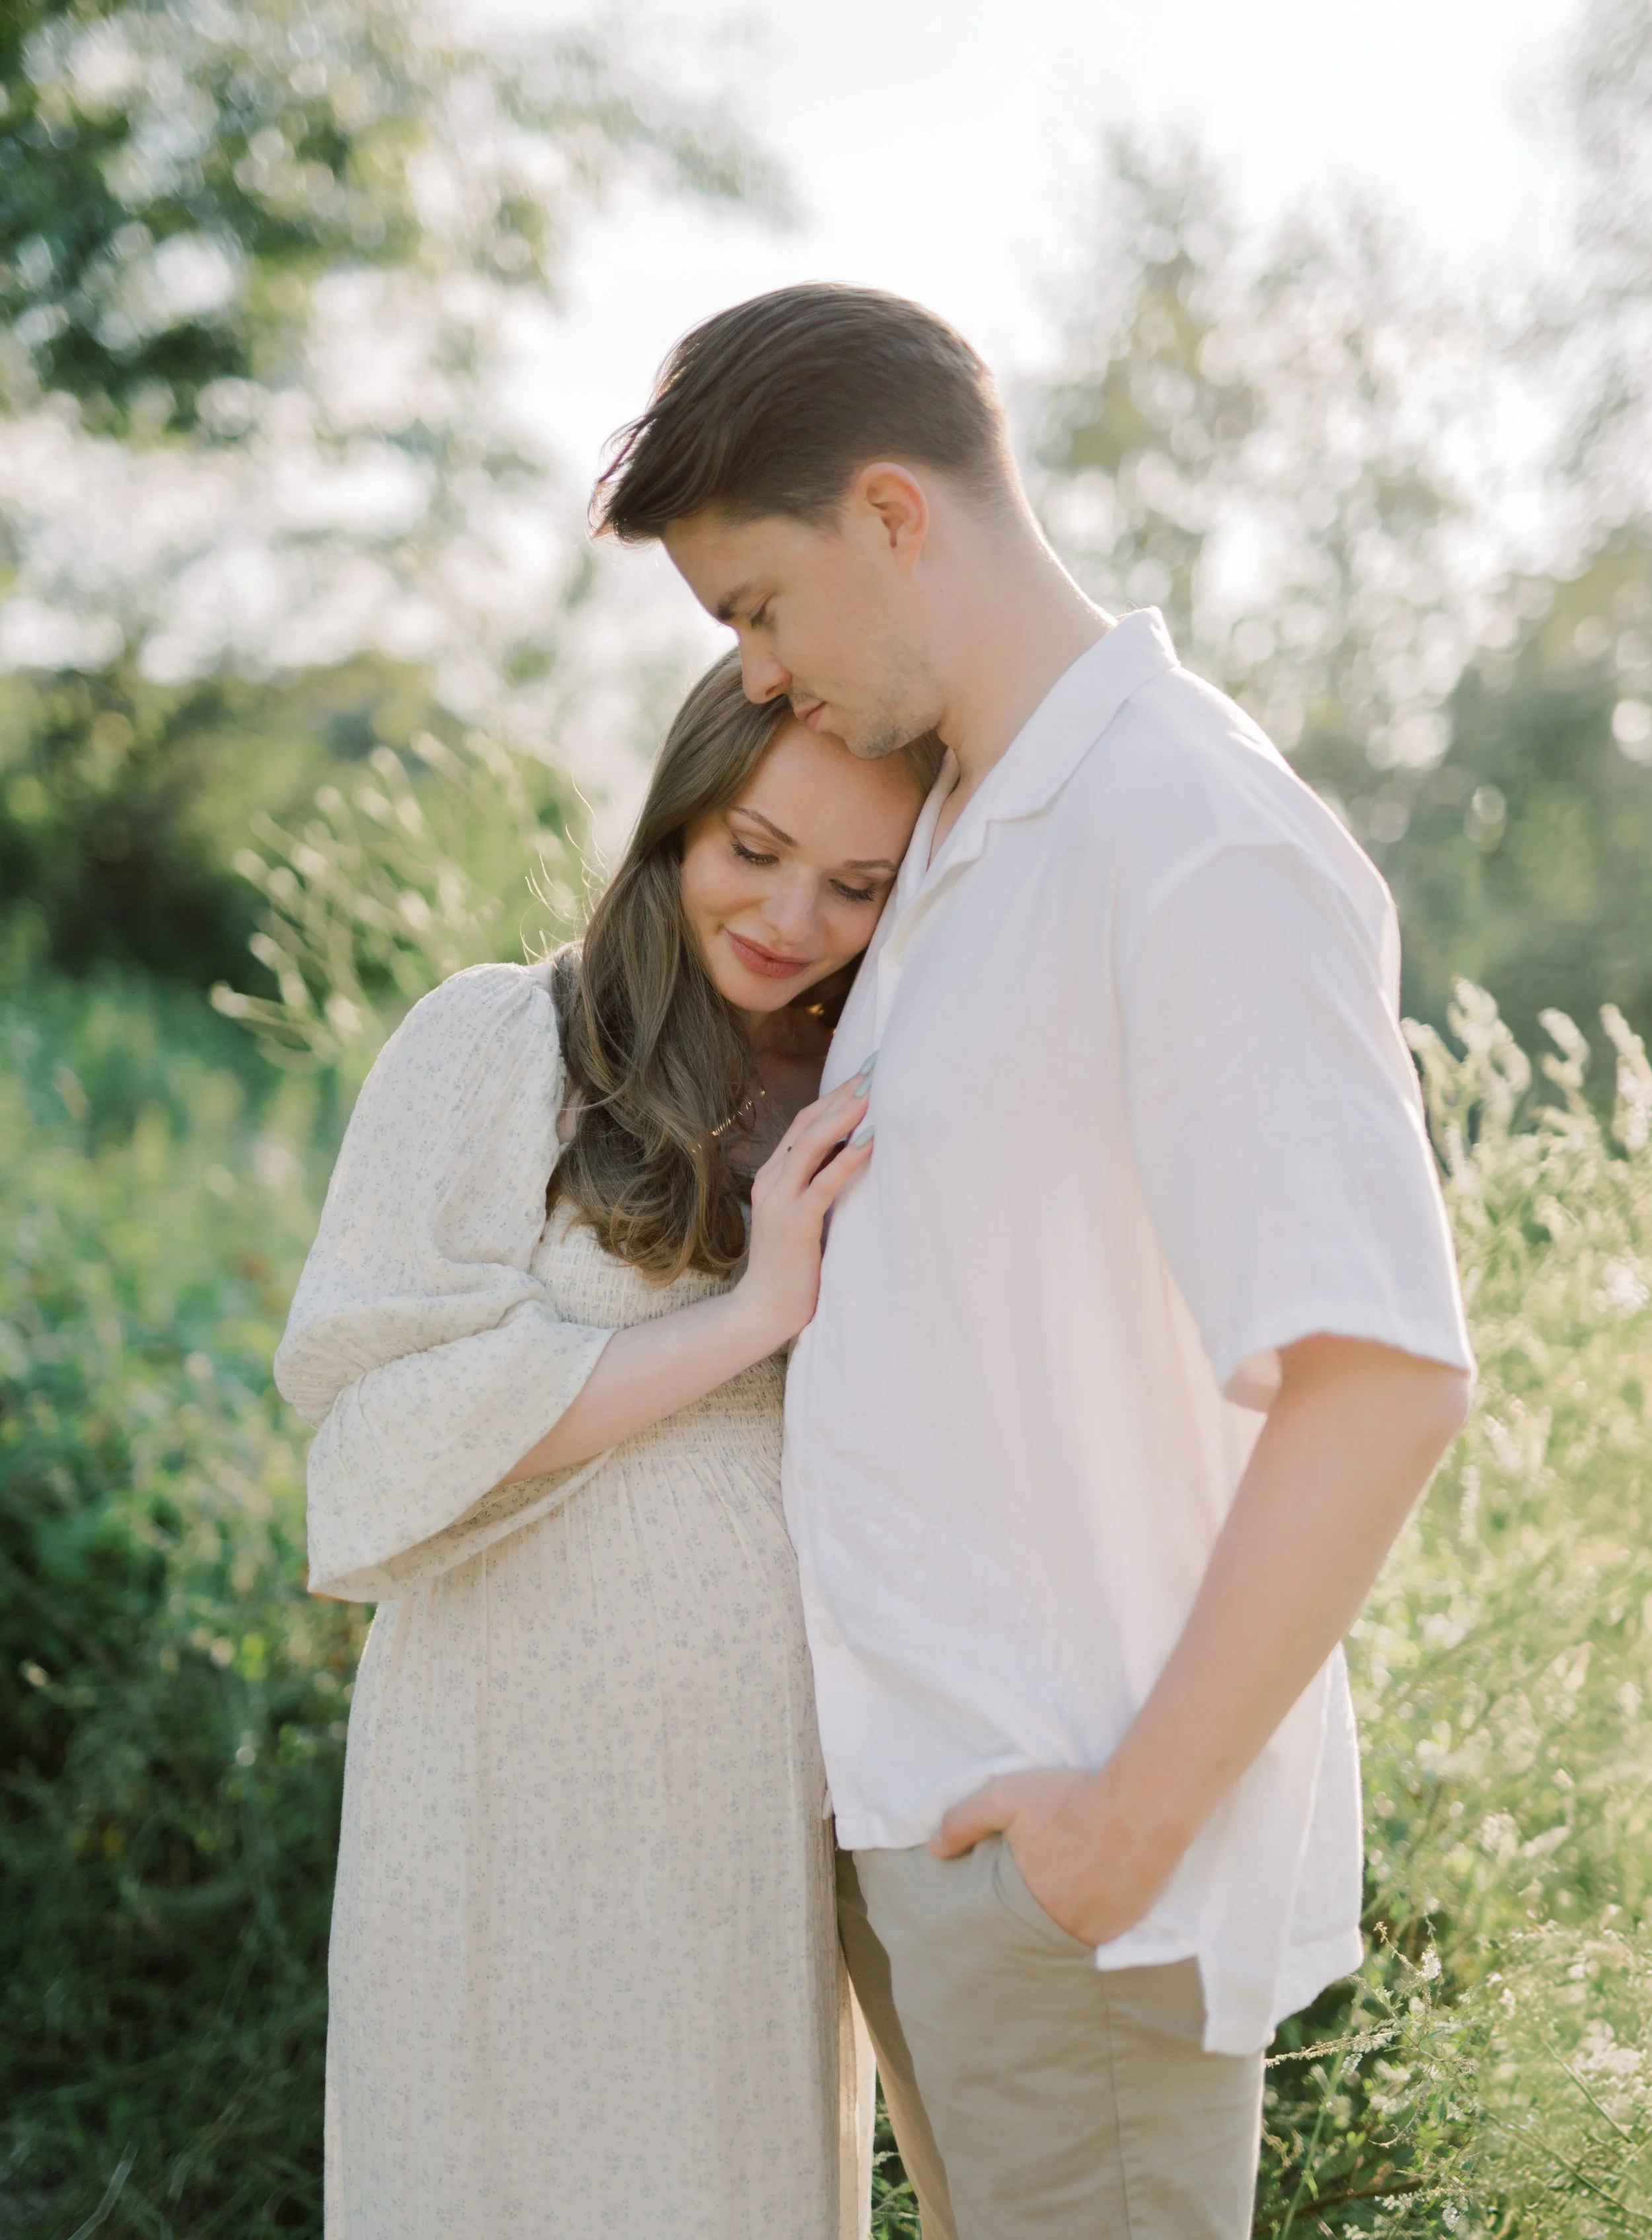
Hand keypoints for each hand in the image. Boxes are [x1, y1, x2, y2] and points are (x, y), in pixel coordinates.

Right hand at [734, 1075, 872, 1349]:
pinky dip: (847, 1159)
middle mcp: (771, 1180)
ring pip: (810, 1145)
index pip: (805, 1122)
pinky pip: (822, 1184)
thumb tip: (858, 1156)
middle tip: (879, 1067)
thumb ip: (820, 1185)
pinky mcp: (794, 1224)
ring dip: (844, 1116)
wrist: (762, 1312)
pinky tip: (871, 1142)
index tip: (868, 1072)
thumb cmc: (793, 1266)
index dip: (836, 1094)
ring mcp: (779, 1201)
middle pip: (808, 1123)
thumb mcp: (805, 1215)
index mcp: (773, 1175)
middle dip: (844, 1093)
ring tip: (875, 1093)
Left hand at [929, 1766, 1184, 1948]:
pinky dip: (1096, 1920)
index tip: (1003, 1903)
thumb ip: (965, 1821)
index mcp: (1029, 1901)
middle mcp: (1063, 1926)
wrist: (1140, 1806)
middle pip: (1039, 1931)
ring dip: (1067, 1920)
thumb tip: (933, 1848)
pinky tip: (1097, 1899)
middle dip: (1034, 1917)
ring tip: (1067, 1898)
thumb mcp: (1005, 1797)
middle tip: (1038, 1899)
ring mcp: (1099, 1930)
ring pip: (1073, 1934)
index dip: (1002, 1911)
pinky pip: (1104, 1933)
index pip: (1004, 1921)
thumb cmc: (1070, 1800)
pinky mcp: (1129, 1924)